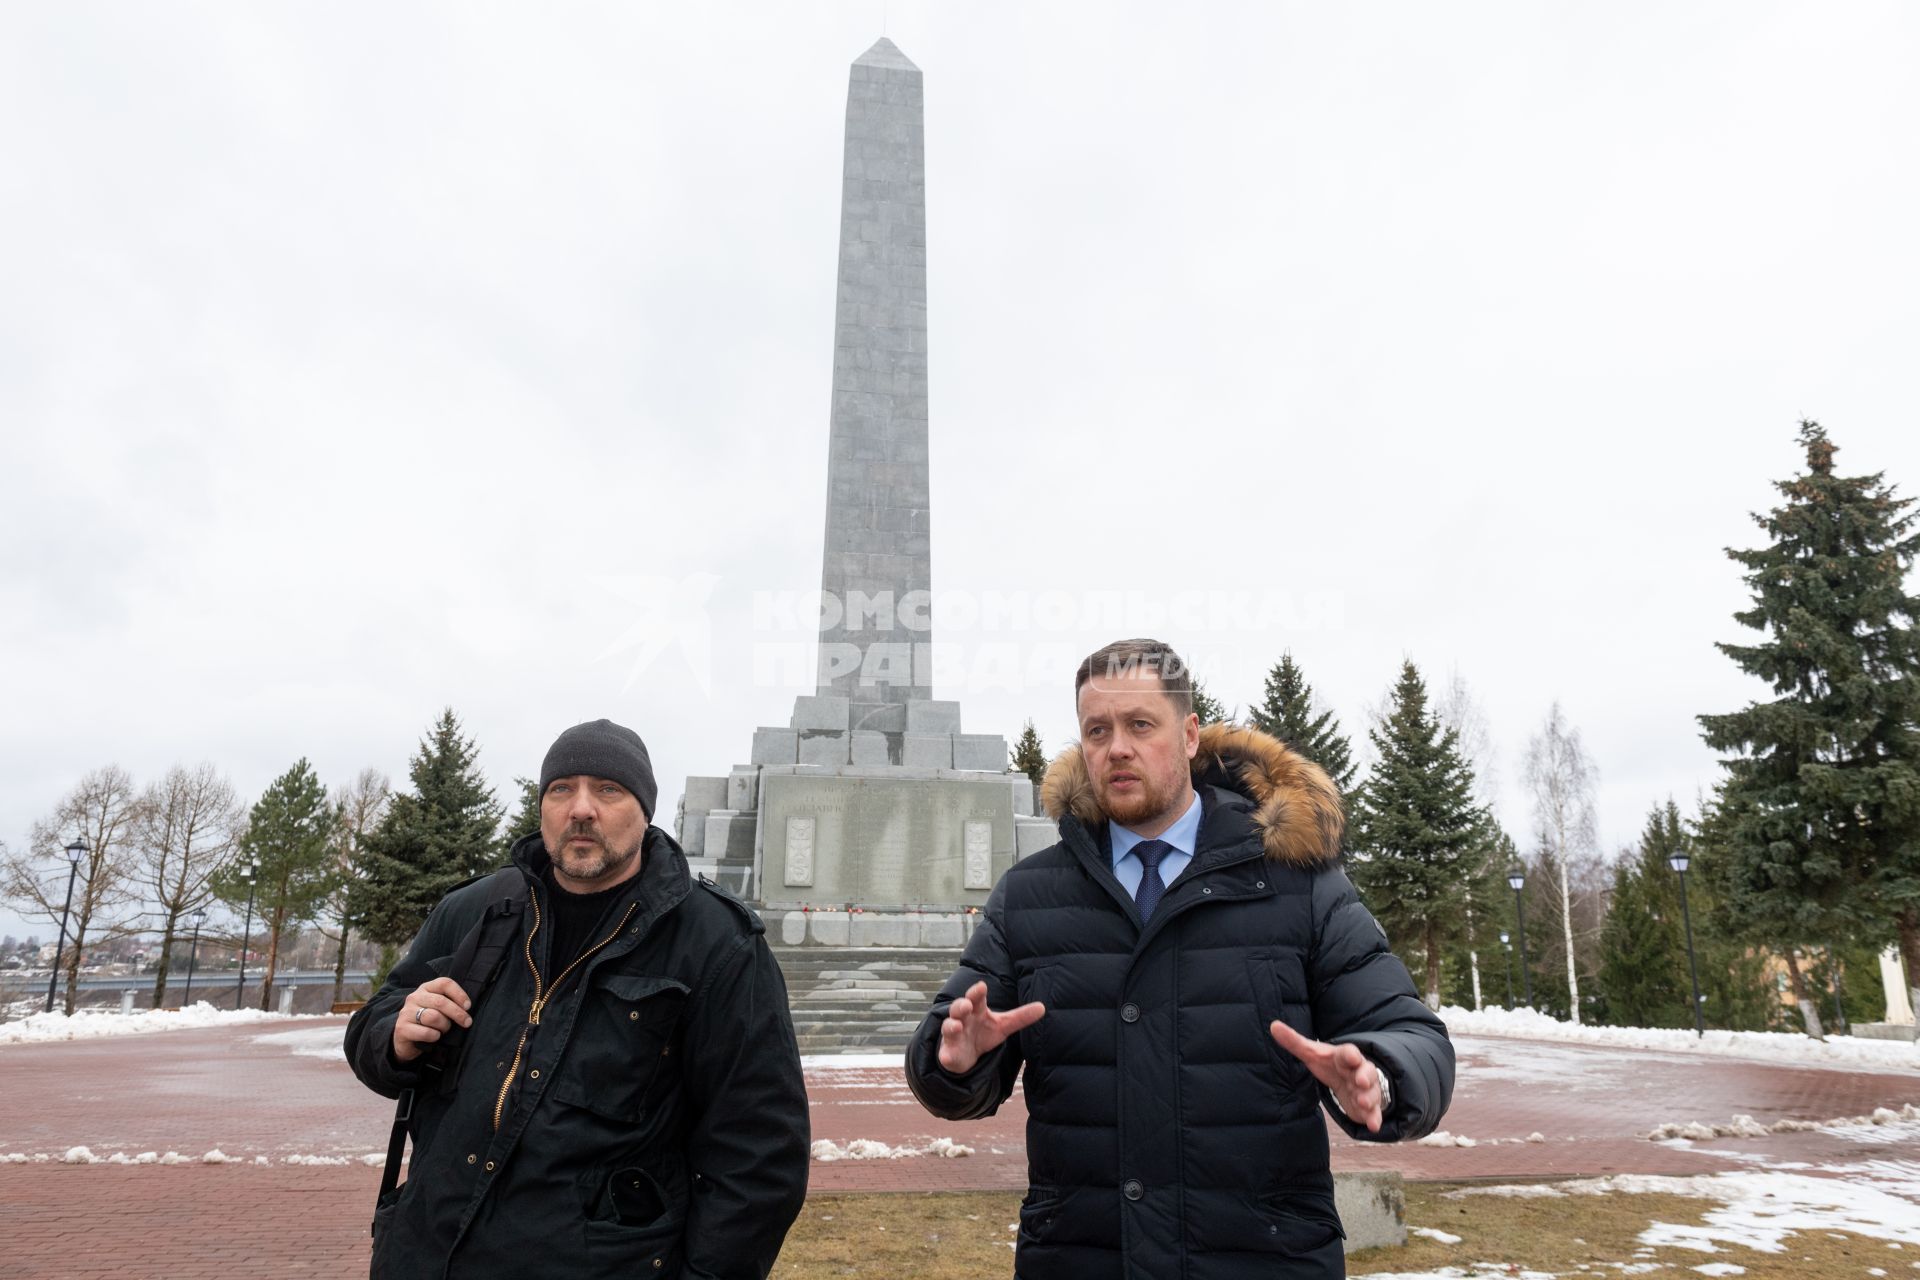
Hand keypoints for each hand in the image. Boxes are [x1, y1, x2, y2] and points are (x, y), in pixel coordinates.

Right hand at [391, 977, 473, 1062]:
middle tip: (467, 1022)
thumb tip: (466, 1008)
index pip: (444, 983)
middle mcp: (414, 997)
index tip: (468, 1006)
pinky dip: (435, 1036)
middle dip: (457, 1013)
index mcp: (426, 988)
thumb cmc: (427, 1022)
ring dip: (444, 1026)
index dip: (459, 994)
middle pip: (440, 1001)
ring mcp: (406, 1012)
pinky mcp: (402, 1028)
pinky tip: (435, 1037)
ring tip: (444, 1030)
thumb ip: (449, 1003)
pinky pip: (425, 1032)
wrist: (405, 1040)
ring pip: (433, 1017)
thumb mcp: (438, 1009)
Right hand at [937, 981, 1044, 1073]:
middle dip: (961, 1005)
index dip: (977, 992)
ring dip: (951, 1025)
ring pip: (948, 1027)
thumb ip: (1020, 1017)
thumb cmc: (984, 1033)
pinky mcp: (948, 1053)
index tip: (981, 986)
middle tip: (967, 1004)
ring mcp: (953, 1035)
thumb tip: (1042, 1007)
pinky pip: (945, 1053)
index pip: (976, 997)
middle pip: (958, 1007)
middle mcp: (962, 1019)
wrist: (966, 1055)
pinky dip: (946, 1054)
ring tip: (957, 1026)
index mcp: (977, 1010)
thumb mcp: (1003, 1026)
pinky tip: (947, 1055)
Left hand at [1270, 1020, 1384, 1132]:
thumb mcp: (1312, 1053)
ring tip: (1363, 1102)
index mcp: (1344, 1057)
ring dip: (1369, 1097)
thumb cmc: (1329, 1064)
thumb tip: (1273, 1026)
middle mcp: (1359, 1071)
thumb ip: (1294, 1041)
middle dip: (1364, 1076)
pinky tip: (1373, 1126)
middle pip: (1366, 1071)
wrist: (1350, 1079)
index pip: (1349, 1052)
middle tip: (1361, 1081)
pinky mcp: (1369, 1107)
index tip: (1351, 1057)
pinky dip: (1374, 1118)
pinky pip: (1374, 1112)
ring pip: (1372, 1092)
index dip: (1350, 1055)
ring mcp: (1366, 1089)